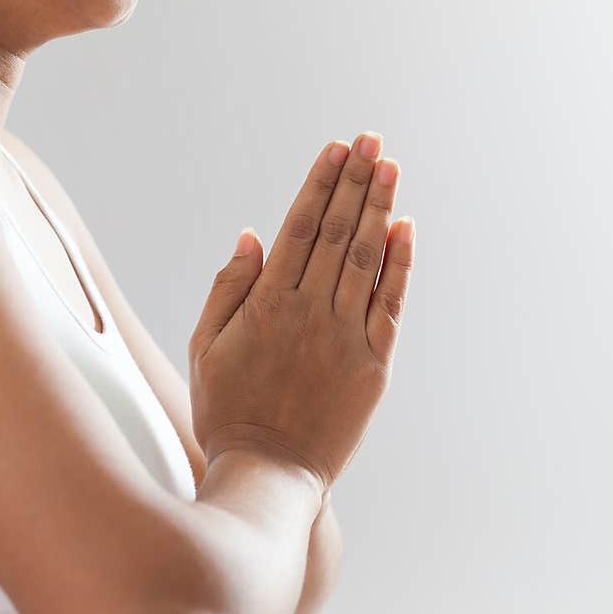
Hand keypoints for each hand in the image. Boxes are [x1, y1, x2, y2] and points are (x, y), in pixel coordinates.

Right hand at [188, 132, 414, 493]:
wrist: (269, 473)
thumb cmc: (227, 409)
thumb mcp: (207, 347)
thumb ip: (228, 288)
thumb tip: (254, 235)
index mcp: (266, 304)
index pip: (299, 228)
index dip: (320, 184)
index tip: (336, 149)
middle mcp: (309, 312)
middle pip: (336, 232)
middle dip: (355, 181)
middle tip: (371, 139)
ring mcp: (345, 337)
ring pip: (366, 258)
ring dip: (380, 208)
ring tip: (390, 166)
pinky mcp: (373, 364)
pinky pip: (390, 303)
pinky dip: (399, 263)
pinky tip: (405, 228)